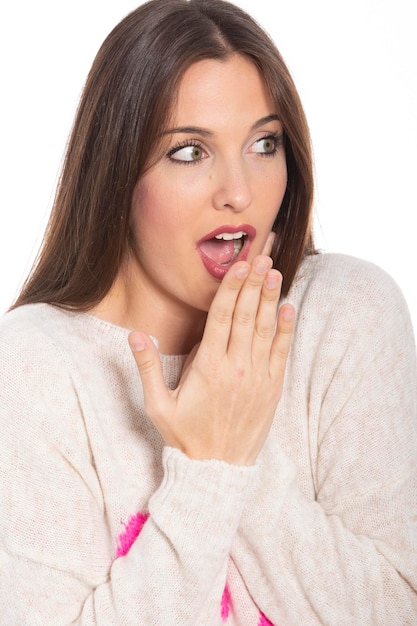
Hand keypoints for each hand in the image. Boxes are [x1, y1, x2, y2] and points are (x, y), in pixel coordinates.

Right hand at [128, 255, 294, 464]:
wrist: (218, 471)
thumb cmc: (185, 436)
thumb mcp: (158, 405)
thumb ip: (147, 368)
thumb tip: (136, 335)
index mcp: (209, 367)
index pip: (221, 317)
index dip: (231, 288)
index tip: (239, 264)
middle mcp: (236, 368)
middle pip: (247, 315)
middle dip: (254, 282)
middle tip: (262, 255)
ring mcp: (258, 377)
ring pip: (266, 329)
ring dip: (271, 298)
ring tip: (275, 271)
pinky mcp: (272, 388)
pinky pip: (282, 352)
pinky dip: (286, 329)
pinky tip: (289, 307)